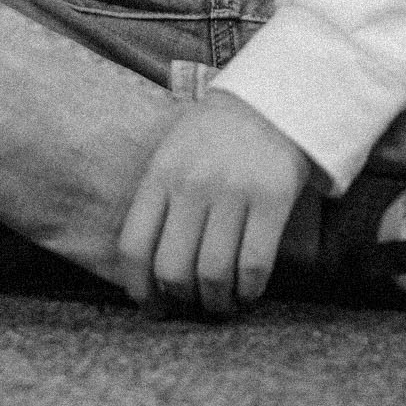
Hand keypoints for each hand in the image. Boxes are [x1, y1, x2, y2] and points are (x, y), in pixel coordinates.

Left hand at [117, 93, 311, 317]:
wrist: (271, 100)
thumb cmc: (214, 136)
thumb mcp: (171, 154)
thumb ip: (156, 201)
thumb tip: (143, 269)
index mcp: (161, 174)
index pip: (134, 246)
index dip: (139, 288)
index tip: (151, 305)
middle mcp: (192, 184)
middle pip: (172, 269)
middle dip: (181, 299)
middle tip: (192, 303)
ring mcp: (233, 191)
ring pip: (213, 274)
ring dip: (217, 302)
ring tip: (222, 301)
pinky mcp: (272, 199)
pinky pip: (254, 265)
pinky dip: (249, 290)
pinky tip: (248, 290)